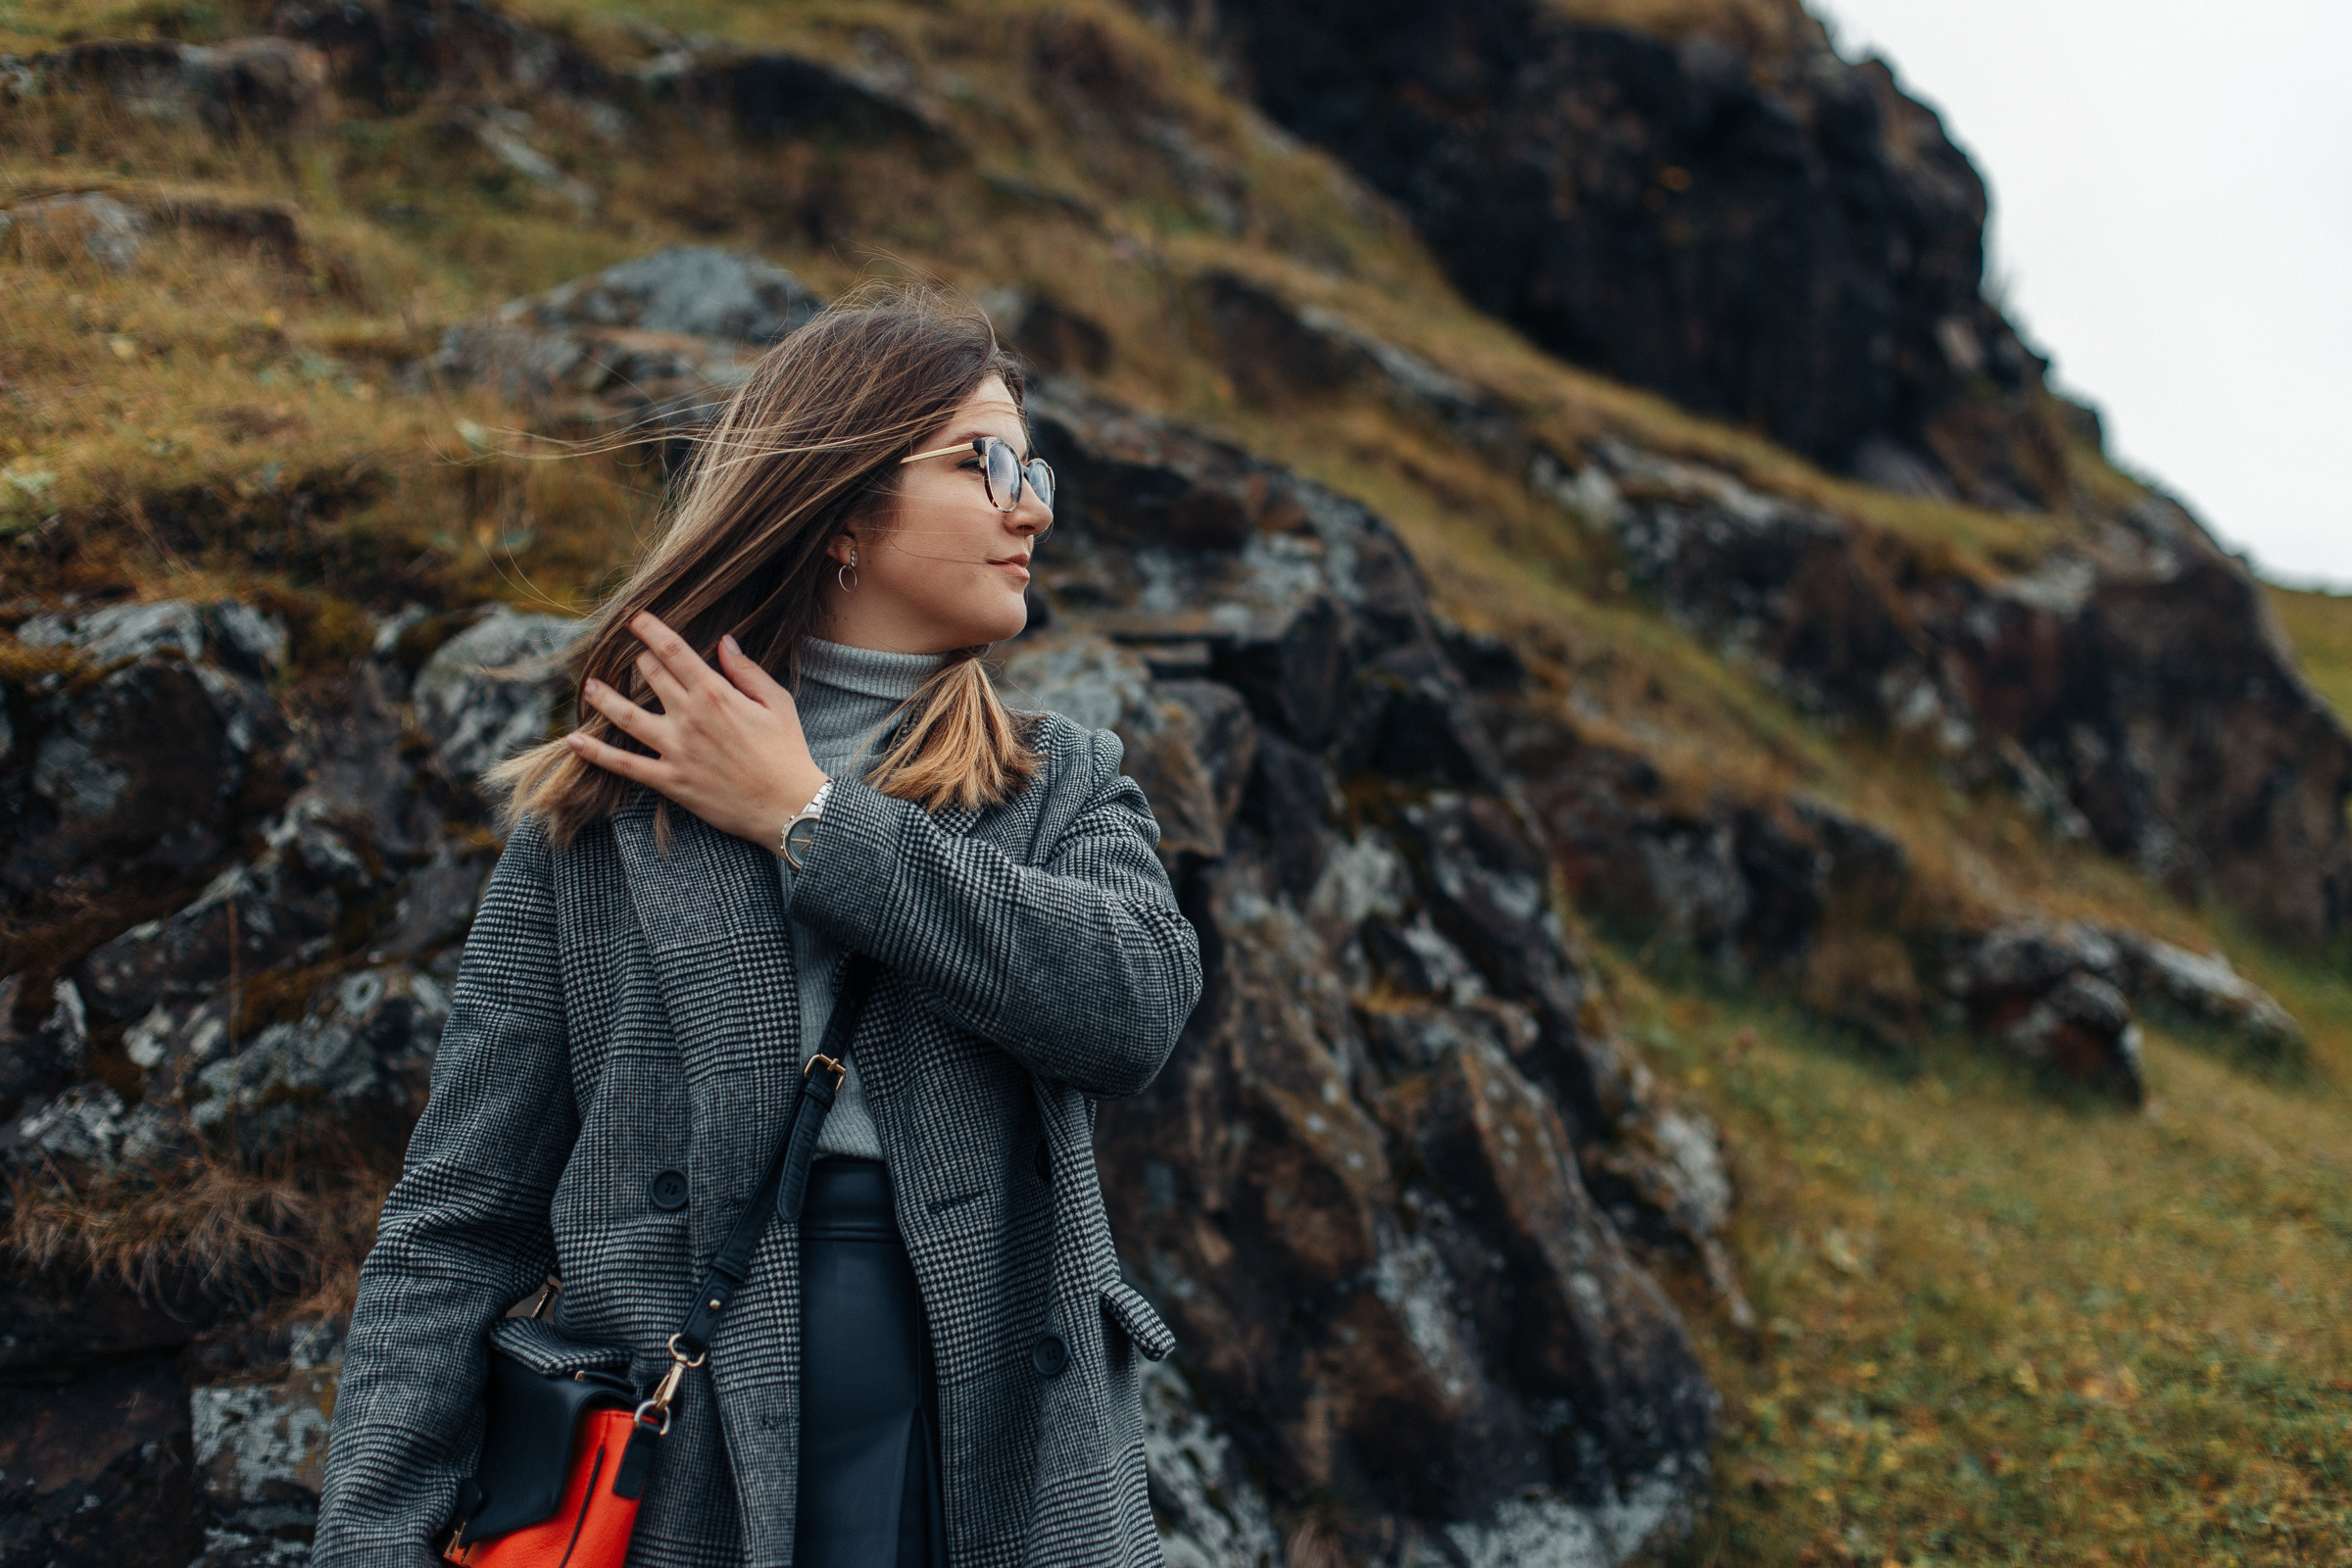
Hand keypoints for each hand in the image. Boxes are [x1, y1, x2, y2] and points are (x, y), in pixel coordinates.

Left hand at [567, 611, 827, 849]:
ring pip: (626, 716)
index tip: (635, 617)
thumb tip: (724, 641)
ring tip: (589, 687)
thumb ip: (746, 670)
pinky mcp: (669, 780)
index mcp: (715, 693)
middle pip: (649, 676)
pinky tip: (575, 740)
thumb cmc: (787, 752)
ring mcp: (675, 750)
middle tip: (630, 656)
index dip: (650, 629)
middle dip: (637, 660)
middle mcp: (689, 716)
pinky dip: (596, 753)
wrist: (788, 806)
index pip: (673, 650)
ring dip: (603, 699)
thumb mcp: (777, 702)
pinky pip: (624, 765)